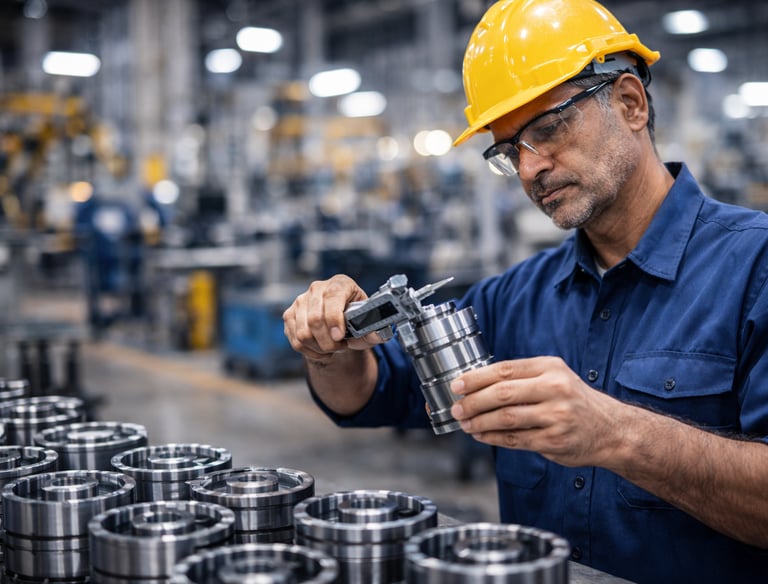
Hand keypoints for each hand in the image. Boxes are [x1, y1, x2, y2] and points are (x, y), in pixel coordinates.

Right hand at [283, 275, 384, 363]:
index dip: (334, 319)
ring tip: (332, 348)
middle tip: (340, 347)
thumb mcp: (369, 323)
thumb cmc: (355, 318)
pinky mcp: (290, 314)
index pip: (332, 298)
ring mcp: (301, 300)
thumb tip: (378, 333)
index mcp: (340, 284)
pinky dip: (310, 351)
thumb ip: (375, 330)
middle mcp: (318, 288)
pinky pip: (295, 340)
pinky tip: (321, 349)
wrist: (339, 320)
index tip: (340, 337)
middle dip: (329, 341)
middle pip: (315, 319)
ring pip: (303, 332)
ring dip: (320, 347)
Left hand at [449, 356, 624, 467]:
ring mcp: (555, 416)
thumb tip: (476, 383)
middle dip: (473, 402)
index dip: (476, 378)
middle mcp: (554, 389)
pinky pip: (514, 439)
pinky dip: (493, 437)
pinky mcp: (553, 440)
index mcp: (550, 368)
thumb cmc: (574, 401)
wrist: (610, 430)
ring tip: (465, 423)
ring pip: (506, 418)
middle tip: (457, 407)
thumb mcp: (554, 377)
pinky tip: (482, 435)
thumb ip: (522, 378)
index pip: (505, 369)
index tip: (457, 384)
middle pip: (502, 393)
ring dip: (479, 422)